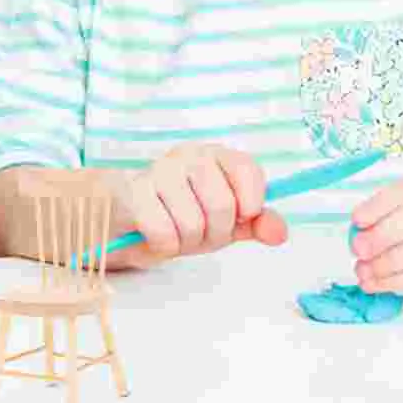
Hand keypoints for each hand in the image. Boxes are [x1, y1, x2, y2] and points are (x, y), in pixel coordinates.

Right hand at [118, 143, 288, 263]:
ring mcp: (158, 171)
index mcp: (214, 156)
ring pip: (193, 223)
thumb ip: (255, 224)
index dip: (250, 202)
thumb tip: (279, 232)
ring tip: (174, 232)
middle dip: (215, 233)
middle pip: (222, 205)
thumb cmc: (178, 214)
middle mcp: (187, 155)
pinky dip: (163, 246)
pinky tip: (153, 234)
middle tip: (199, 231)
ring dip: (186, 242)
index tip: (240, 216)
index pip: (247, 169)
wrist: (123, 214)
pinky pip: (163, 233)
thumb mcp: (223, 222)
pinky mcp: (131, 192)